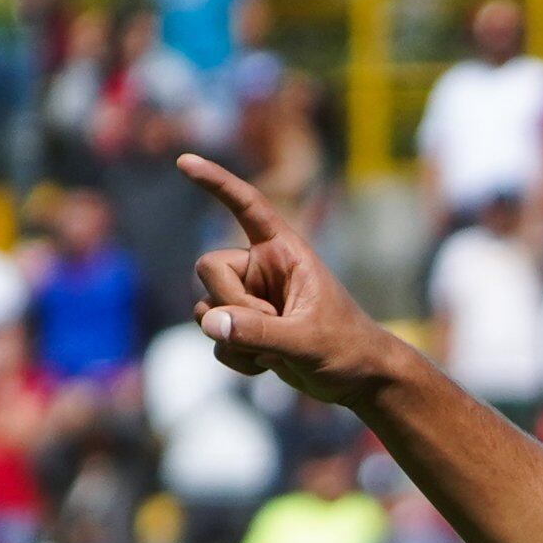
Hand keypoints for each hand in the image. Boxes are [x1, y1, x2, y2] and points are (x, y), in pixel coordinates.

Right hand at [180, 155, 397, 399]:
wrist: (358, 380)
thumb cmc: (346, 348)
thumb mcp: (307, 341)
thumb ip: (259, 332)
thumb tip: (210, 323)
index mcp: (284, 251)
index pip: (247, 206)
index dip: (217, 183)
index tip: (184, 162)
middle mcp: (261, 268)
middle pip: (208, 267)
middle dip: (230, 303)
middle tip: (271, 327)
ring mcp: (249, 298)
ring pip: (205, 308)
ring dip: (234, 337)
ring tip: (277, 350)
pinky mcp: (243, 328)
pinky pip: (215, 337)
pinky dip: (236, 356)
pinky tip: (268, 364)